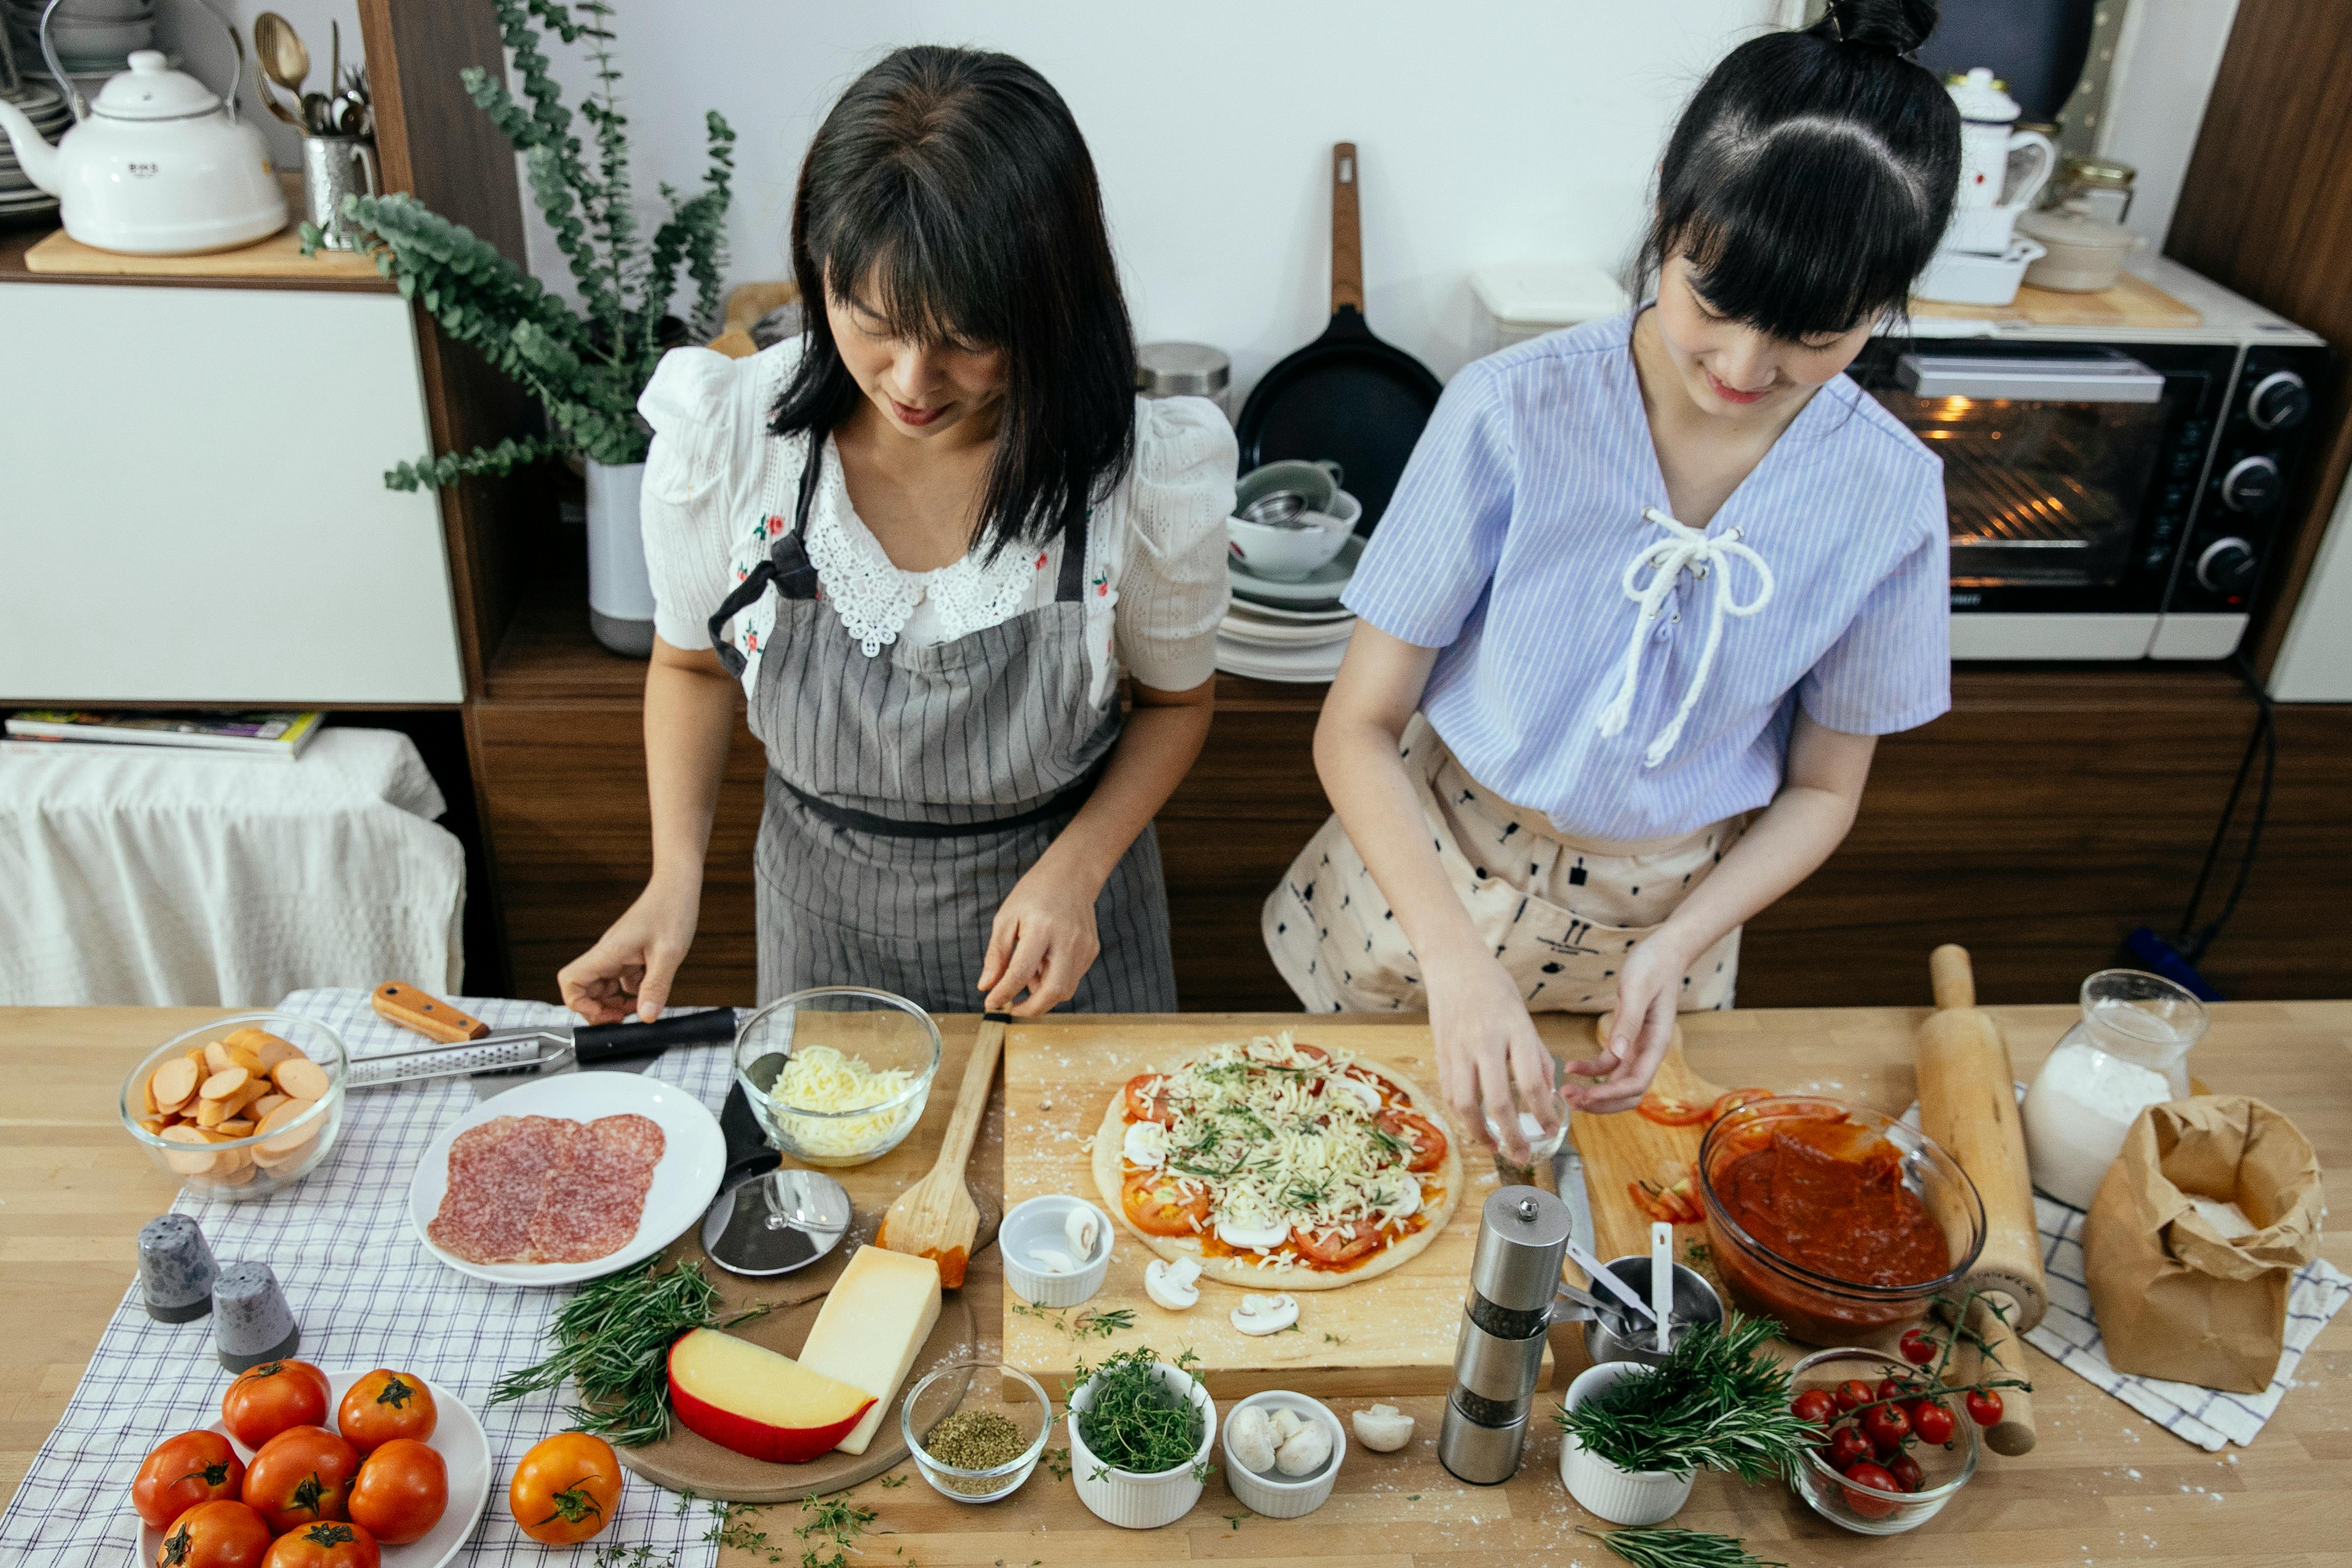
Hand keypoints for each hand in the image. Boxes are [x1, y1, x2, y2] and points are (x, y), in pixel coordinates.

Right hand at [557, 875, 701, 1023]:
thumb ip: (656, 987)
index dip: (579, 1004)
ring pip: (604, 986)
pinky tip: (652, 989)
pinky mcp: (630, 954)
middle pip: (585, 989)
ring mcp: (618, 954)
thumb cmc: (671, 910)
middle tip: (624, 1018)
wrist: (678, 886)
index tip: (604, 1014)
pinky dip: (634, 990)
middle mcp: (607, 954)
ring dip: (617, 1002)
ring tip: (639, 1008)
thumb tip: (646, 1016)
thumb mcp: (668, 954)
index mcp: (608, 952)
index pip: (570, 981)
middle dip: (600, 1009)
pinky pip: (623, 979)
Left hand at [977, 859, 1101, 1015]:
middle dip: (1031, 1008)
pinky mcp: (1091, 950)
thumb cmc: (1034, 894)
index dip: (1004, 994)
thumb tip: (986, 986)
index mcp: (1041, 929)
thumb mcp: (1006, 918)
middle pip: (1053, 991)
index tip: (990, 1003)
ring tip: (1030, 972)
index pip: (1020, 973)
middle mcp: (1067, 940)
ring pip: (1065, 989)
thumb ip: (997, 955)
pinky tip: (1045, 962)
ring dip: (1043, 993)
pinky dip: (1054, 980)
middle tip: (1013, 1008)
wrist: (1071, 875)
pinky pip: (1072, 978)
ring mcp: (1084, 947)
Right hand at [1424, 945, 1561, 1164]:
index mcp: (1515, 1031)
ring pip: (1466, 1104)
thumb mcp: (1525, 1017)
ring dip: (1480, 1133)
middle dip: (1512, 1136)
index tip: (1550, 1130)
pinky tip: (1474, 1124)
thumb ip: (1537, 1056)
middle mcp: (1486, 1042)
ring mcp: (1459, 1049)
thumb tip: (1548, 1094)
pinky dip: (1462, 1115)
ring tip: (1494, 1147)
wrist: (1454, 965)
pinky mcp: (1440, 1053)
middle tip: (1522, 1155)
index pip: (1532, 1083)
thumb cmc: (1496, 989)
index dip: (1543, 1114)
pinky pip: (1450, 1093)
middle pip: (1498, 1102)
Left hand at [1565, 931, 1692, 1112]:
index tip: (1586, 1095)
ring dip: (1593, 1092)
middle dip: (1601, 1103)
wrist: (1662, 954)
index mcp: (1656, 1044)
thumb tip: (1618, 1054)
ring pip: (1616, 1083)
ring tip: (1566, 1092)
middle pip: (1628, 1093)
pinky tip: (1570, 1067)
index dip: (1611, 1094)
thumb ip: (1629, 1021)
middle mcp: (1648, 1052)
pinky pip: (1607, 1065)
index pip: (1637, 1084)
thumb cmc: (1653, 967)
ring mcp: (1636, 1048)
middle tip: (1570, 1101)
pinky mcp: (1625, 1040)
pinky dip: (1590, 1070)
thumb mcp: (1637, 989)